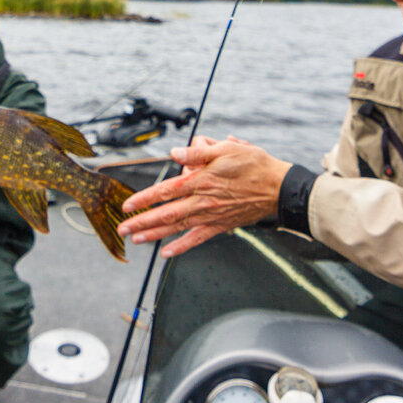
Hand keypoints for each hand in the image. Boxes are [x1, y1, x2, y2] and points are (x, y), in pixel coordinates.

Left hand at [118, 135, 290, 257]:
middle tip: (123, 228)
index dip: (144, 198)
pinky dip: (182, 247)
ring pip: (177, 227)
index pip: (166, 190)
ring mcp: (211, 216)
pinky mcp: (221, 225)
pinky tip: (167, 253)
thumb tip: (175, 152)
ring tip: (136, 239)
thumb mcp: (226, 148)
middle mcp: (202, 201)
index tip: (127, 205)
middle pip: (166, 213)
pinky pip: (197, 239)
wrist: (279, 187)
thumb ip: (198, 151)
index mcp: (201, 180)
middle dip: (142, 221)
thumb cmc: (254, 164)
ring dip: (155, 234)